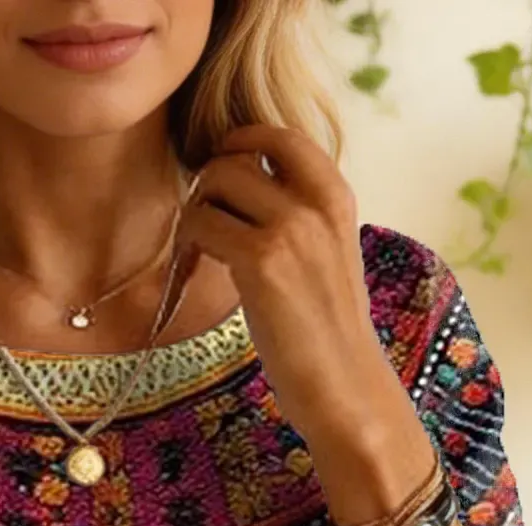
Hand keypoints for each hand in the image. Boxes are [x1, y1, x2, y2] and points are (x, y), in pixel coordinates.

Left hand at [178, 122, 398, 453]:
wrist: (345, 387)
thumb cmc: (326, 333)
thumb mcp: (325, 255)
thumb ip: (296, 216)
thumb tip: (241, 186)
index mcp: (337, 195)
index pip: (279, 133)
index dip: (240, 144)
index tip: (222, 176)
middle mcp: (317, 201)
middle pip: (237, 154)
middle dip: (208, 184)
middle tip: (204, 225)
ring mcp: (290, 228)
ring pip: (214, 182)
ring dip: (194, 212)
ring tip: (199, 251)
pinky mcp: (261, 261)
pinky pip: (201, 224)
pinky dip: (187, 244)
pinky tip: (194, 271)